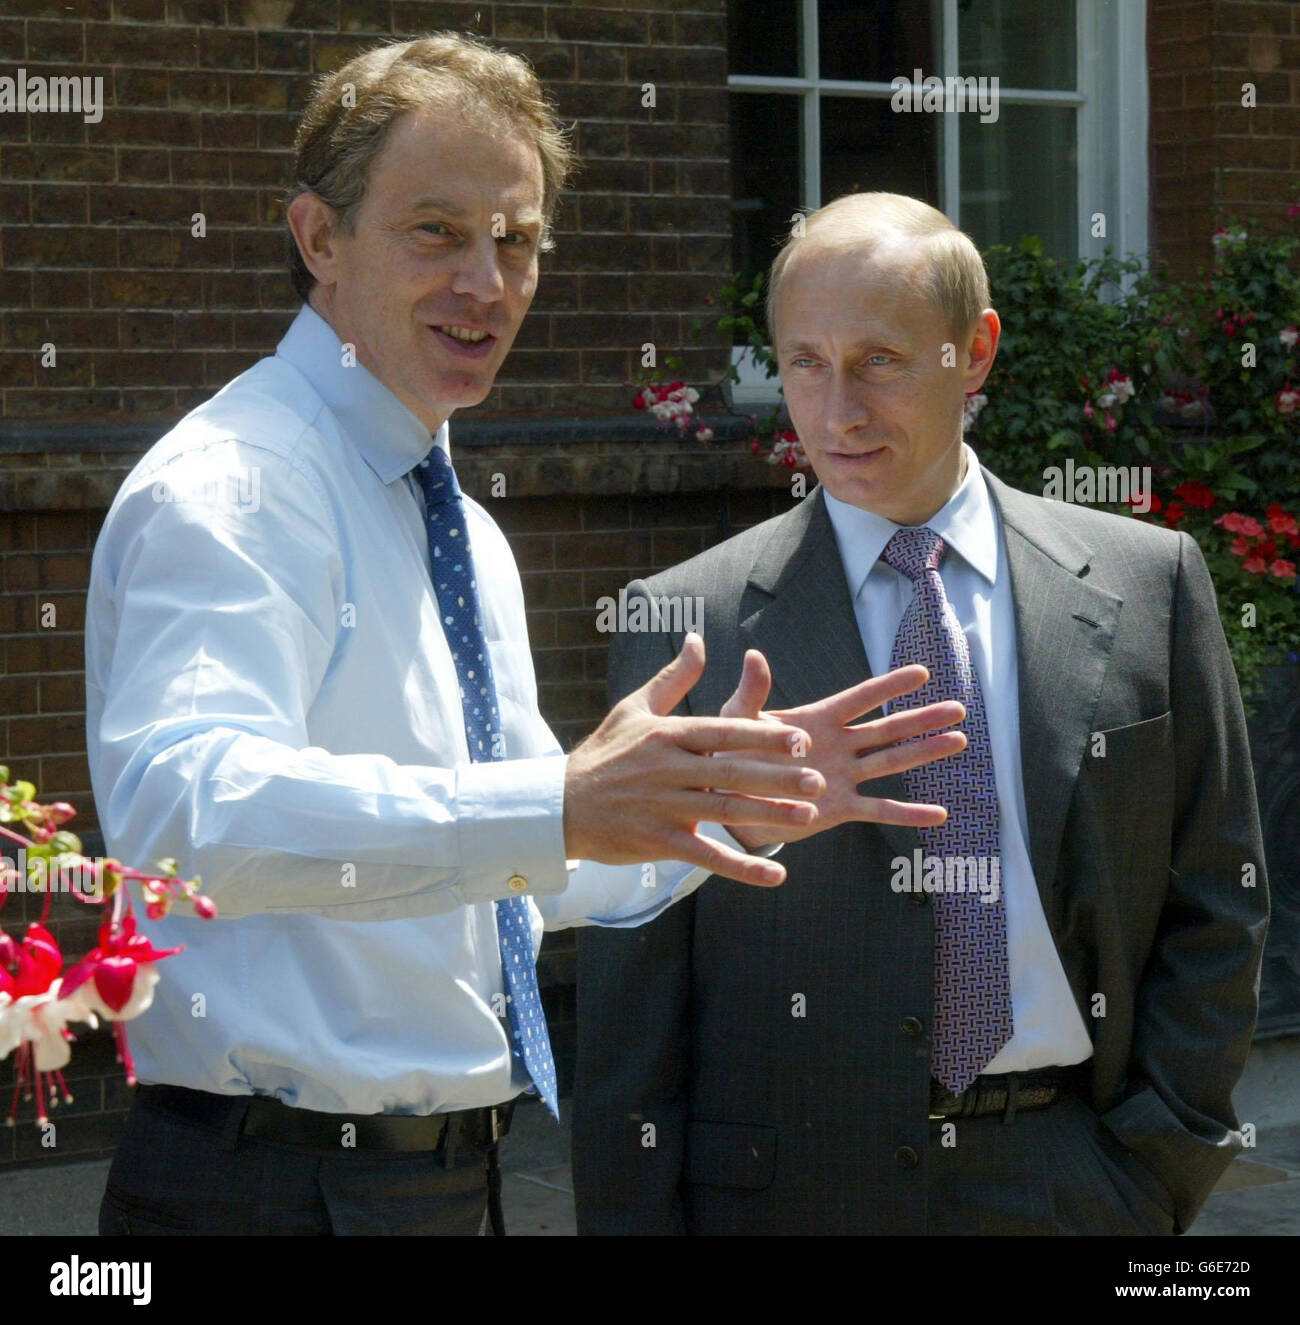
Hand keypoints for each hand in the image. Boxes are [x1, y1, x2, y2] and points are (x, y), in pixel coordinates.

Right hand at [564, 633, 825, 886]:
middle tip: (819, 780)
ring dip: (769, 814)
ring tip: (809, 816)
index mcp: (668, 734)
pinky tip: (776, 874)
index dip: (762, 736)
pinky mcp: (659, 841)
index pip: (722, 733)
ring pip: (725, 810)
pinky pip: (707, 855)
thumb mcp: (634, 708)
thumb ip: (673, 677)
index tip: (800, 739)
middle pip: (731, 772)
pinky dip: (742, 867)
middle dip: (778, 776)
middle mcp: (669, 770)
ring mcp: (664, 807)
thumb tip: (698, 639)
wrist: (561, 805)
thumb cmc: (605, 753)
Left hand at [717, 653, 966, 849]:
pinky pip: (879, 810)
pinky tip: (938, 815)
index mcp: (818, 720)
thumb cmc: (732, 753)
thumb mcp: (738, 721)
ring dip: (924, 753)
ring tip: (958, 741)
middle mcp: (838, 745)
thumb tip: (754, 655)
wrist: (729, 799)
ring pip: (891, 762)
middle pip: (887, 729)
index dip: (890, 686)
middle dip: (921, 719)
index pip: (860, 699)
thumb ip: (751, 693)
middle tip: (958, 708)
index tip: (922, 673)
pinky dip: (907, 814)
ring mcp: (843, 776)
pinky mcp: (840, 808)